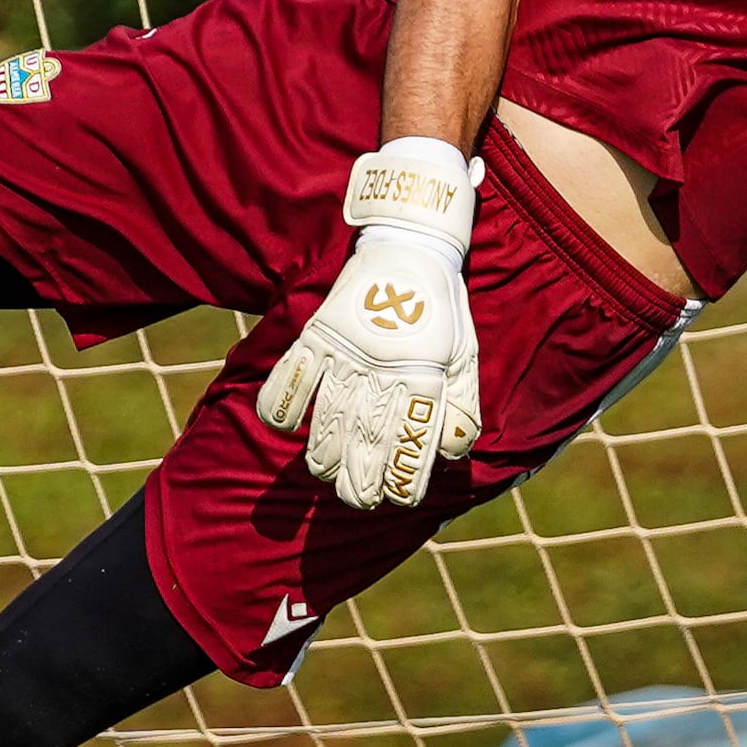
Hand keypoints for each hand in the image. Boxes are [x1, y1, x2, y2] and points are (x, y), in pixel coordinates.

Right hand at [254, 137, 484, 510]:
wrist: (411, 245)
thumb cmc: (442, 309)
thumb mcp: (465, 354)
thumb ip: (462, 406)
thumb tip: (452, 455)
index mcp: (427, 371)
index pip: (413, 437)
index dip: (405, 476)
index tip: (398, 500)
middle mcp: (386, 365)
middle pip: (366, 435)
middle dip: (361, 477)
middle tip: (359, 500)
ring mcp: (349, 349)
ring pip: (328, 415)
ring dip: (324, 453)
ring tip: (326, 475)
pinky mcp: (319, 331)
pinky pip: (292, 375)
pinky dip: (281, 403)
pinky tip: (283, 429)